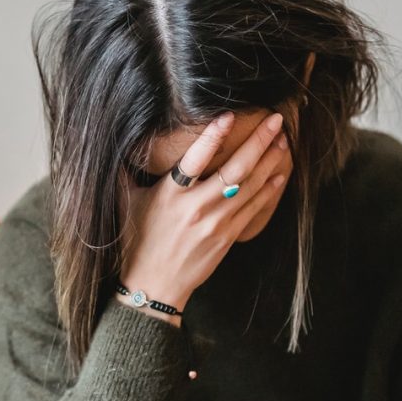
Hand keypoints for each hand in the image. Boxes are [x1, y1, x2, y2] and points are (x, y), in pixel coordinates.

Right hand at [116, 111, 289, 321]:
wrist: (154, 285)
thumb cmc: (137, 242)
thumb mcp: (125, 203)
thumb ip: (125, 172)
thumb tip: (119, 142)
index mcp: (170, 195)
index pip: (194, 159)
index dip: (212, 136)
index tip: (228, 115)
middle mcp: (196, 207)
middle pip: (235, 169)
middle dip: (258, 142)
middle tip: (276, 120)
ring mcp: (215, 223)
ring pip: (250, 186)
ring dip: (269, 161)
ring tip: (282, 140)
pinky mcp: (227, 237)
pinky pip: (253, 208)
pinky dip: (268, 189)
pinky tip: (279, 173)